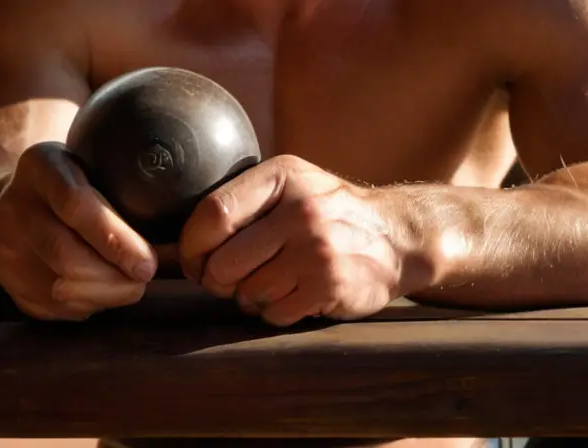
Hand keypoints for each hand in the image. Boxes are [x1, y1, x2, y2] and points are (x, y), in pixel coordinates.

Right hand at [0, 142, 157, 320]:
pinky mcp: (2, 276)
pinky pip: (51, 306)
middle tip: (144, 279)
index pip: (77, 205)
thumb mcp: (103, 172)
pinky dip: (86, 305)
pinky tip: (99, 291)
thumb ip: (136, 200)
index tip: (148, 265)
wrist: (21, 201)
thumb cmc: (84, 186)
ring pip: (60, 287)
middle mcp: (13, 203)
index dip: (117, 241)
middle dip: (114, 277)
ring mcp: (3, 242)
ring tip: (127, 286)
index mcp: (42, 165)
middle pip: (66, 255)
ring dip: (104, 296)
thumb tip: (184, 245)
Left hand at [179, 155, 409, 326]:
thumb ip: (248, 197)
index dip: (191, 246)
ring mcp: (316, 250)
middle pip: (223, 262)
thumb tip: (189, 236)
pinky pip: (274, 313)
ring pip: (247, 293)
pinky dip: (276, 311)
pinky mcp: (329, 285)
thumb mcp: (296, 183)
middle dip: (217, 280)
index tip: (194, 260)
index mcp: (283, 177)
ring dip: (251, 296)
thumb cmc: (333, 211)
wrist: (399, 236)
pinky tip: (294, 294)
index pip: (213, 213)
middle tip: (228, 280)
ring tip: (274, 281)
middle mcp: (300, 211)